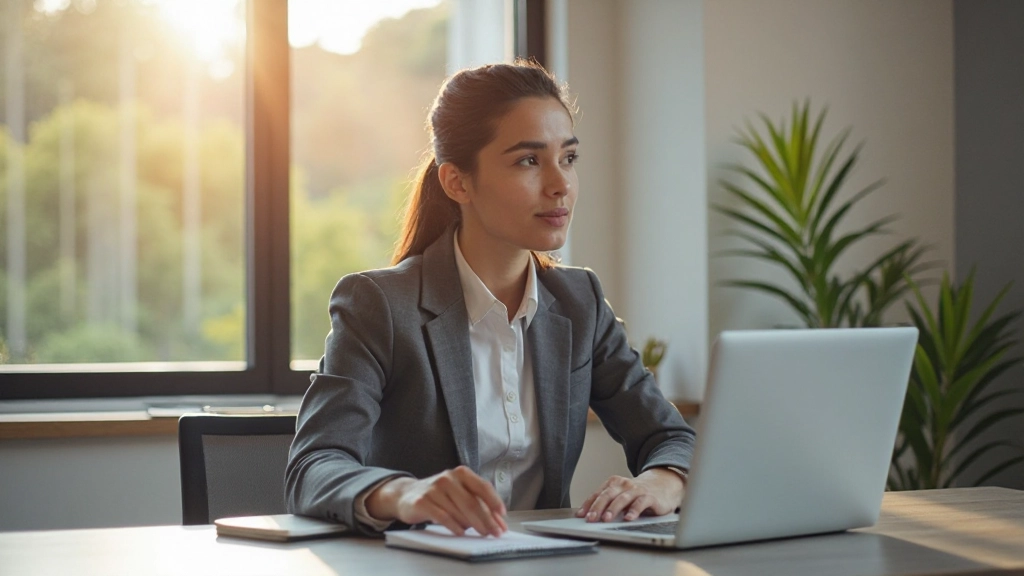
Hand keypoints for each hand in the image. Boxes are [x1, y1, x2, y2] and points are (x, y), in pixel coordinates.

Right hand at [365, 466, 507, 536]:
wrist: (407, 495)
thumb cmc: (438, 495)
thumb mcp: (458, 493)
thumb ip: (477, 503)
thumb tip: (498, 520)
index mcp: (460, 473)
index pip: (482, 487)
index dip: (494, 501)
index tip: (502, 515)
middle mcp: (448, 478)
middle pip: (472, 502)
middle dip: (486, 519)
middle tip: (494, 531)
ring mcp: (434, 489)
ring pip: (459, 511)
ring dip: (472, 525)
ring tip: (480, 533)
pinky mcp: (422, 501)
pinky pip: (443, 517)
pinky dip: (454, 526)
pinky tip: (461, 532)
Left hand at [575, 468, 685, 522]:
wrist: (662, 484)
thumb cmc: (637, 493)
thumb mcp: (620, 495)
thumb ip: (607, 503)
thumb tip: (588, 516)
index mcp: (613, 483)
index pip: (598, 494)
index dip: (588, 505)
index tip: (581, 515)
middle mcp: (624, 485)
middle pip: (608, 495)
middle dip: (598, 507)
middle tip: (591, 518)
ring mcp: (636, 490)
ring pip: (622, 499)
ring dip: (613, 509)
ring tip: (606, 519)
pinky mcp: (649, 496)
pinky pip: (640, 503)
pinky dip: (634, 510)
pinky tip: (629, 518)